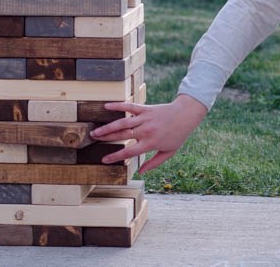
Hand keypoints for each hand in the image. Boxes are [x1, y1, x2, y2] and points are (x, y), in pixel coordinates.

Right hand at [89, 94, 207, 172]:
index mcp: (150, 143)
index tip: (104, 160)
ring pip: (122, 123)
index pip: (129, 151)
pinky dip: (118, 106)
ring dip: (108, 126)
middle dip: (106, 138)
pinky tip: (107, 106)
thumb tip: (141, 172)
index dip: (115, 156)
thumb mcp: (169, 152)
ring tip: (95, 130)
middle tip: (92, 139)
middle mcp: (145, 131)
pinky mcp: (145, 109)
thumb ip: (154, 163)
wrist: (186, 115)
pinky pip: (129, 107)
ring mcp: (145, 119)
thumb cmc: (178, 135)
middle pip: (122, 136)